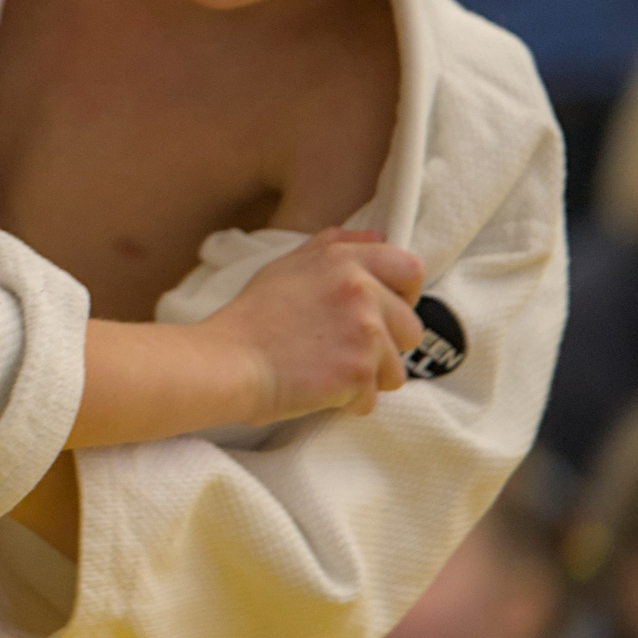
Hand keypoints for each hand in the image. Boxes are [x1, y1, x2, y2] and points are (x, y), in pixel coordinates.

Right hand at [204, 229, 424, 425]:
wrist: (227, 362)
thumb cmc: (251, 319)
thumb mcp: (286, 267)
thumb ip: (334, 247)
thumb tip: (378, 236)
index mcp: (344, 260)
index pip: (410, 269)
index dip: (403, 296)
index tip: (383, 312)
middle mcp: (360, 290)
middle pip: (411, 328)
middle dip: (386, 346)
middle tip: (345, 349)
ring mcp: (364, 332)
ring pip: (396, 370)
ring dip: (367, 378)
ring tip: (326, 370)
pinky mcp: (359, 372)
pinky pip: (372, 398)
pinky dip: (348, 402)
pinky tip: (319, 389)